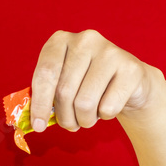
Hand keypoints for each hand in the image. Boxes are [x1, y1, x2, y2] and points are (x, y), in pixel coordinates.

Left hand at [28, 29, 159, 131]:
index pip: (45, 73)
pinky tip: (108, 105)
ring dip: (84, 120)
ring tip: (88, 117)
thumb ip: (46, 96)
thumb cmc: (87, 84)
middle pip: (64, 92)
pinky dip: (105, 116)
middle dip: (65, 118)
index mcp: (61, 40)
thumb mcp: (62, 83)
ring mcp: (109, 51)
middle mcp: (85, 40)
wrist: (129, 81)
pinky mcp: (130, 68)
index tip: (38, 126)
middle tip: (70, 125)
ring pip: (84, 103)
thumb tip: (35, 123)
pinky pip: (107, 108)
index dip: (40, 103)